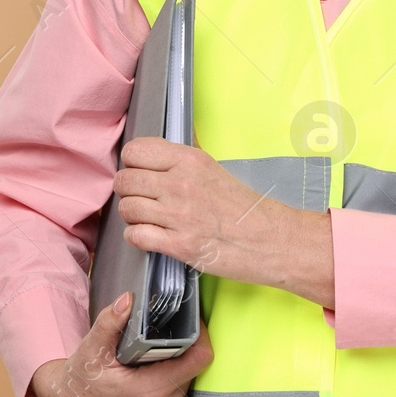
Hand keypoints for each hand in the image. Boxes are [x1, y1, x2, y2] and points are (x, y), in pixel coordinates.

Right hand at [30, 290, 212, 396]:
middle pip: (196, 364)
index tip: (189, 315)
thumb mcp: (92, 347)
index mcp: (152, 391)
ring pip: (192, 373)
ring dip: (181, 354)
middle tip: (168, 322)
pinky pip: (183, 383)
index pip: (198, 359)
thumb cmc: (82, 380)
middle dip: (186, 340)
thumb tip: (128, 298)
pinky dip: (175, 367)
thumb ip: (111, 322)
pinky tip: (156, 357)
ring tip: (158, 340)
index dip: (200, 334)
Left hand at [112, 136, 295, 286]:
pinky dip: (137, 237)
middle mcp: (180, 184)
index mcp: (190, 160)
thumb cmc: (243, 206)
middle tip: (142, 198)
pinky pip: (135, 236)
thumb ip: (180, 160)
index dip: (132, 163)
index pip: (135, 151)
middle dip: (128, 190)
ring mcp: (178, 215)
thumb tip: (153, 151)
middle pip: (124, 180)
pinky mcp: (179, 245)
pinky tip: (150, 235)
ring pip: (127, 208)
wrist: (271, 240)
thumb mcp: (212, 169)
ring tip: (148, 218)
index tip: (140, 172)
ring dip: (132, 215)